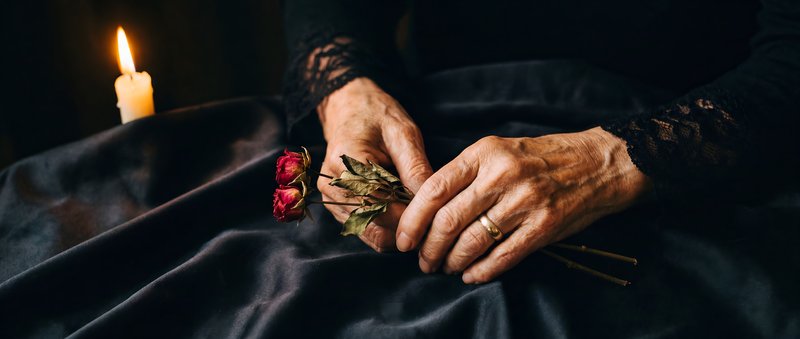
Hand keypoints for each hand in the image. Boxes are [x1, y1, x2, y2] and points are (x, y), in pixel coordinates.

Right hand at [317, 78, 432, 251]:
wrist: (350, 109)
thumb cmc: (378, 116)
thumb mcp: (403, 134)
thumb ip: (415, 169)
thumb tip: (432, 202)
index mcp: (346, 164)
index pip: (384, 206)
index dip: (414, 215)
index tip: (439, 216)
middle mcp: (334, 186)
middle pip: (378, 225)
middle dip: (409, 227)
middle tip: (438, 221)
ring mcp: (333, 199)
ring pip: (373, 234)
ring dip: (399, 231)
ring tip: (423, 218)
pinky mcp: (338, 207)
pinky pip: (367, 230)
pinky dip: (389, 229)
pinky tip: (406, 215)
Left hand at [396, 127, 651, 282]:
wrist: (598, 163)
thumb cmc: (542, 158)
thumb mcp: (500, 150)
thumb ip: (466, 174)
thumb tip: (426, 208)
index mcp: (484, 152)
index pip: (434, 189)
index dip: (412, 220)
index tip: (403, 240)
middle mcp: (502, 175)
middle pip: (448, 220)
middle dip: (429, 248)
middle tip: (423, 261)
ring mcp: (525, 201)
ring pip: (472, 242)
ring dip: (452, 262)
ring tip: (445, 268)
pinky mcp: (544, 226)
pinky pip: (503, 256)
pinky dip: (482, 270)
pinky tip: (471, 275)